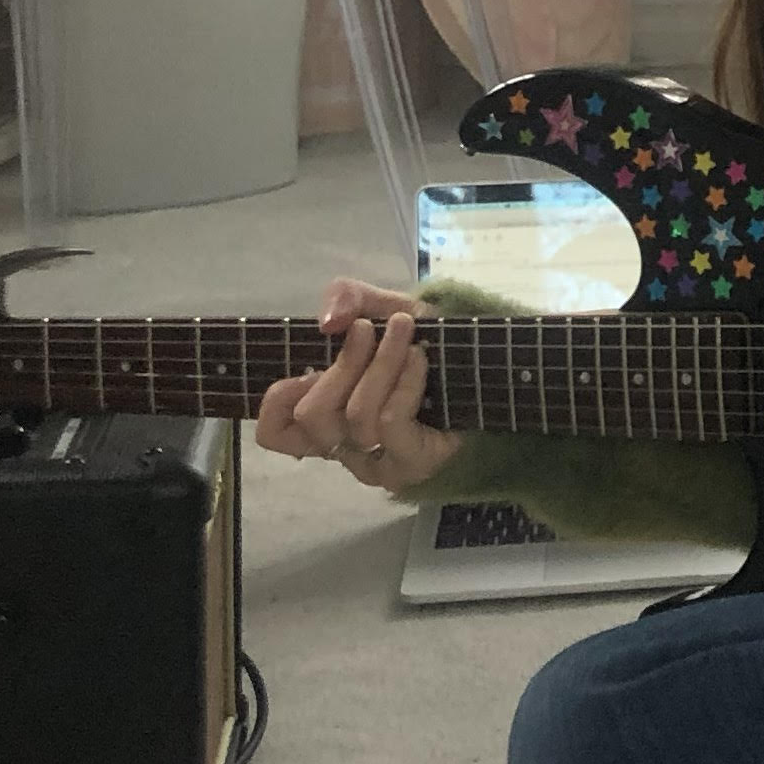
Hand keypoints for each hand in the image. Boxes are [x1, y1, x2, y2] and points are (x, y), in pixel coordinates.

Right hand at [251, 277, 461, 492]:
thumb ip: (348, 299)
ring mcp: (377, 461)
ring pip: (355, 417)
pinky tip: (419, 359)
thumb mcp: (383, 307)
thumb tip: (328, 320)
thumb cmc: (425, 343)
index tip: (306, 365)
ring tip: (404, 332)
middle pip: (313, 416)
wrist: (488, 364)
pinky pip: (390, 422)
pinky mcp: (411, 464)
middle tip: (370, 329)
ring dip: (381, 364)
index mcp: (326, 416)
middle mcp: (345, 445)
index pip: (275, 432)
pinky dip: (403, 382)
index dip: (277, 400)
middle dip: (343, 363)